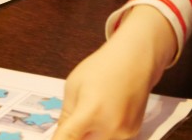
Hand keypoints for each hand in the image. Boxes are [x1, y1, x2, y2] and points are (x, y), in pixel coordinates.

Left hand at [54, 6, 176, 139]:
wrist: (135, 59)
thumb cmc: (103, 67)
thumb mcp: (73, 85)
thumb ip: (65, 115)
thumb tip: (60, 136)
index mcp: (90, 112)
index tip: (57, 138)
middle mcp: (110, 127)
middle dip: (78, 134)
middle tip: (80, 114)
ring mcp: (124, 132)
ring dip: (92, 133)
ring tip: (96, 108)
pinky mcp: (133, 132)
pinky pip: (111, 137)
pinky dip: (105, 130)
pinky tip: (108, 110)